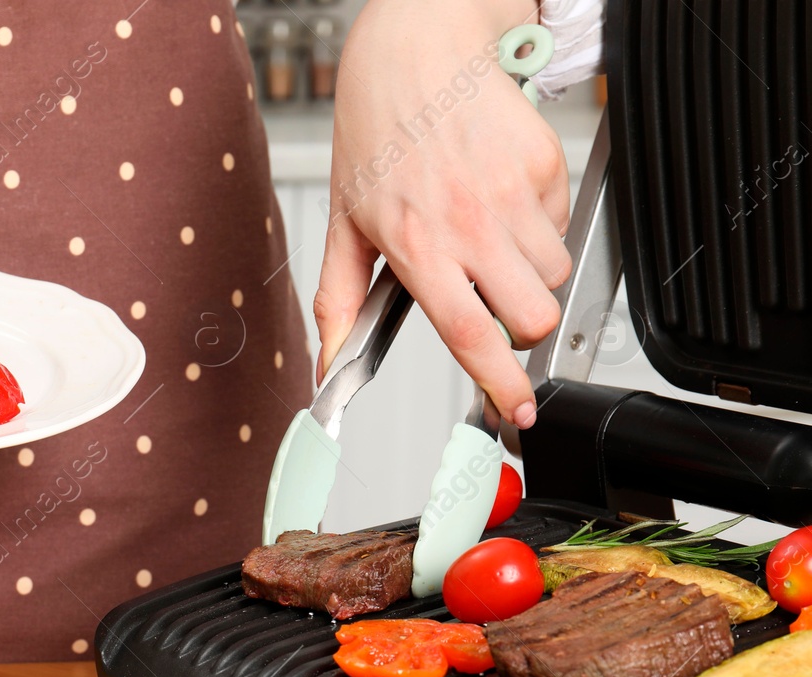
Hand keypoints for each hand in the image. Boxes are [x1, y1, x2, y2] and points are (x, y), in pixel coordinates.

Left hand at [314, 0, 570, 428]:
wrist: (418, 51)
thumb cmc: (375, 132)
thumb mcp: (343, 223)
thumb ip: (338, 303)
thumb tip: (327, 366)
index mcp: (417, 245)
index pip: (469, 333)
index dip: (498, 383)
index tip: (514, 412)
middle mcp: (469, 222)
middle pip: (532, 316)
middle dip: (521, 328)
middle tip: (492, 302)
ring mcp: (513, 193)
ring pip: (552, 273)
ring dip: (527, 272)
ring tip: (485, 236)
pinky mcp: (546, 163)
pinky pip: (562, 223)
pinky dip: (538, 224)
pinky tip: (498, 196)